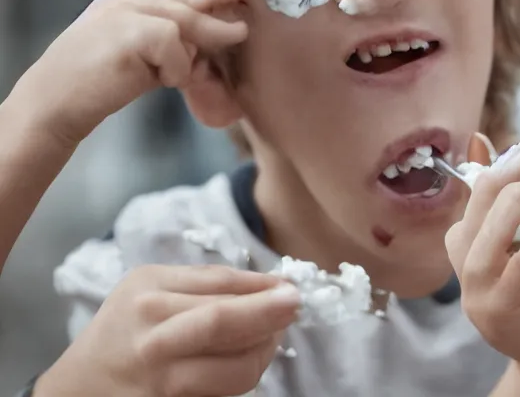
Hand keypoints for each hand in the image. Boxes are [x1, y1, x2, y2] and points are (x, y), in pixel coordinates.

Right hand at [32, 0, 271, 143]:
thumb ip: (184, 24)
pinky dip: (179, 67)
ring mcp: (131, 7)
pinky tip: (171, 80)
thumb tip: (234, 18)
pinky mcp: (131, 34)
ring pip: (192, 11)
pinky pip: (174, 46)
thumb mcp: (151, 37)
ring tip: (241, 33)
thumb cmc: (111, 68)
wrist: (59, 96)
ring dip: (221, 26)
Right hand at [35, 265, 300, 396]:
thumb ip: (206, 283)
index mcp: (150, 294)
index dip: (263, 287)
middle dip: (269, 314)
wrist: (75, 390)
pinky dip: (240, 379)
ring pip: (232, 370)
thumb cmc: (122, 328)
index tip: (291, 287)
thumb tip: (271, 284)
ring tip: (270, 338)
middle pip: (223, 323)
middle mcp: (152, 337)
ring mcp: (159, 381)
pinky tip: (245, 362)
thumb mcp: (151, 288)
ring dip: (263, 352)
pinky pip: (220, 395)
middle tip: (295, 306)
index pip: (220, 285)